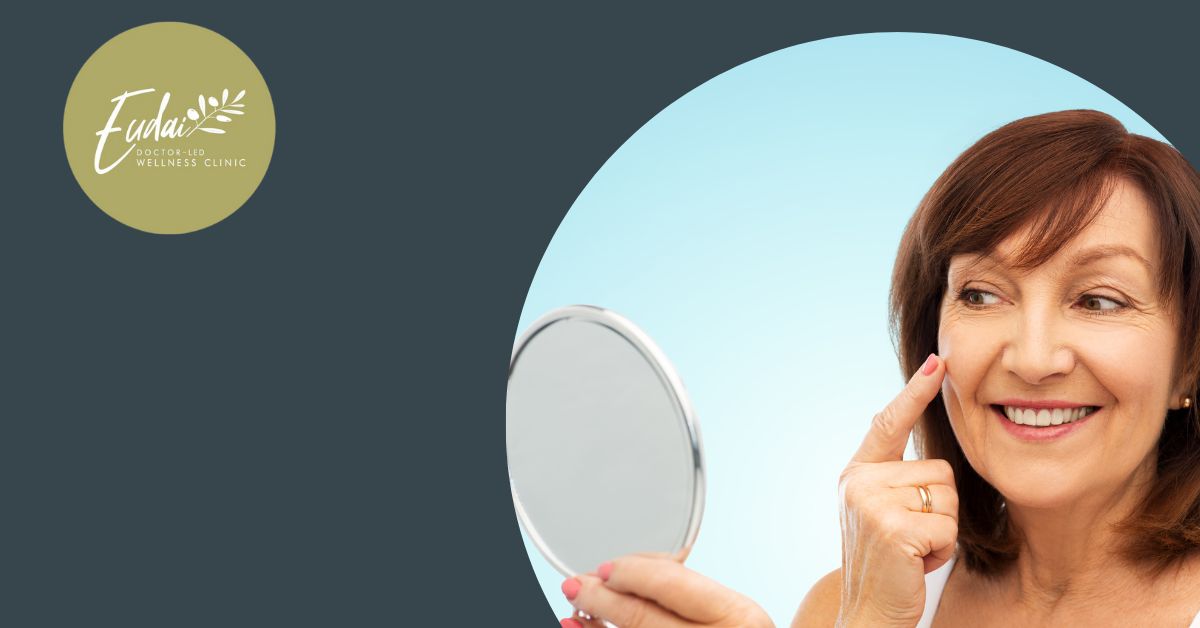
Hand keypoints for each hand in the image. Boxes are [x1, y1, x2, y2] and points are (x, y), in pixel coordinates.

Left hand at [558, 553, 772, 627]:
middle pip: (640, 617)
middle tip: (576, 583)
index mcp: (738, 617)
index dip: (629, 571)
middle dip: (600, 597)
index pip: (670, 583)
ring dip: (593, 627)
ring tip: (575, 609)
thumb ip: (688, 588)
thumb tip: (629, 571)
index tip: (606, 567)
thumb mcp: (731, 610)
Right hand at [836, 353, 956, 627]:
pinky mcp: (891, 527)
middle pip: (938, 471)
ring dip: (942, 531)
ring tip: (913, 551)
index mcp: (856, 474)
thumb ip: (887, 472)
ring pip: (947, 497)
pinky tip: (916, 563)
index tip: (938, 362)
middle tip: (911, 539)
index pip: (889, 424)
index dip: (915, 393)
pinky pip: (947, 526)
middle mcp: (858, 482)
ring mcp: (871, 503)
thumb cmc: (886, 567)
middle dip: (939, 510)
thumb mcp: (879, 511)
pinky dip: (941, 551)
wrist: (869, 615)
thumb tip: (883, 414)